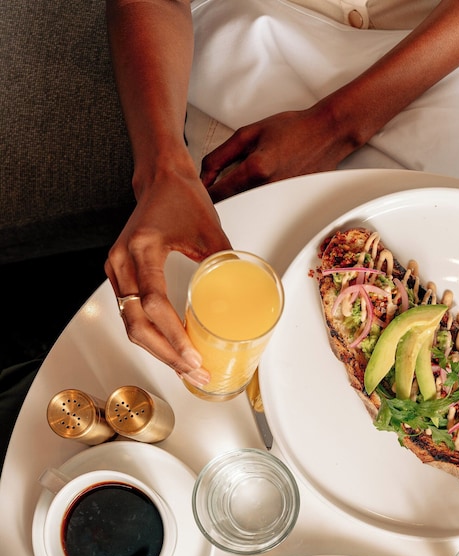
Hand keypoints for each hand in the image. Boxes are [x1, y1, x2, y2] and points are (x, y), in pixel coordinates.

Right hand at [105, 165, 231, 386]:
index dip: (173, 337)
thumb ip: (222, 266)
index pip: (155, 304)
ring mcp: (117, 270)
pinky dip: (152, 337)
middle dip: (167, 355)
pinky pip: (132, 315)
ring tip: (188, 370)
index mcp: (143, 249)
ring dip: (159, 352)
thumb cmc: (181, 197)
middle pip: (137, 324)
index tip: (193, 358)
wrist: (159, 178)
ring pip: (131, 325)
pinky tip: (173, 352)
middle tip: (195, 373)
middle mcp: (122, 261)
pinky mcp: (120, 276)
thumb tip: (240, 301)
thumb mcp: (210, 231)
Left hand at [201, 106, 355, 202]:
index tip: (201, 193)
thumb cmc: (291, 129)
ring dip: (239, 205)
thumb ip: (220, 156)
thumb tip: (203, 175)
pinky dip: (257, 204)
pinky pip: (266, 210)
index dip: (205, 195)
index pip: (219, 193)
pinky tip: (260, 191)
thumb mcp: (249, 134)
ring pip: (249, 212)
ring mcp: (280, 198)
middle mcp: (268, 187)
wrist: (325, 134)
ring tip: (238, 192)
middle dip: (221, 203)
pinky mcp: (290, 203)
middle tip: (215, 196)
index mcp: (255, 168)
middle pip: (233, 207)